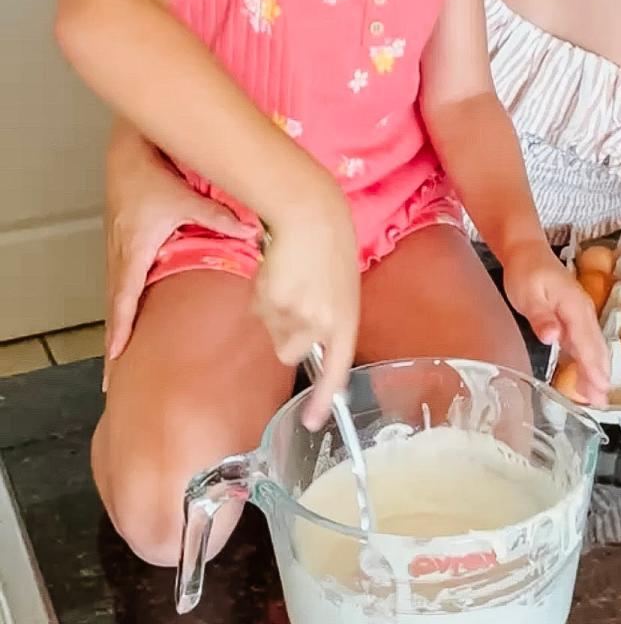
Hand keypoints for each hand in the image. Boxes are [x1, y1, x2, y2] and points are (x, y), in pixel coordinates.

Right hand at [104, 140, 251, 383]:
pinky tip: (125, 313)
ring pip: (113, 295)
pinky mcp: (120, 240)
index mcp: (135, 250)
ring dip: (114, 325)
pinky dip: (117, 304)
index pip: (125, 301)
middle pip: (114, 308)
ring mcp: (117, 248)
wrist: (126, 152)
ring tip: (116, 354)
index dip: (121, 332)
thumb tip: (252, 231)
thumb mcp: (185, 197)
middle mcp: (121, 254)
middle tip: (111, 376)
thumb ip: (219, 217)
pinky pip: (117, 281)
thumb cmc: (150, 174)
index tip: (116, 360)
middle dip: (113, 343)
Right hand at [255, 186, 359, 430]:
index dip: (322, 400)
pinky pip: (258, 311)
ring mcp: (294, 314)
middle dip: (287, 333)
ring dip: (274, 313)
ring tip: (289, 280)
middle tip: (297, 299)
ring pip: (272, 330)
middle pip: (290, 352)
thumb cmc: (331, 246)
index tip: (311, 421)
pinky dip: (262, 297)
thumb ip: (329, 318)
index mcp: (346, 321)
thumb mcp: (344, 287)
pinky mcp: (270, 301)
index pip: (337, 371)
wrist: (311, 215)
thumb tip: (307, 339)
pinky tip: (277, 274)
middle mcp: (321, 324)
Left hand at [502, 239, 609, 403]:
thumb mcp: (528, 292)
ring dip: (596, 372)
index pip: (586, 340)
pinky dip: (587, 362)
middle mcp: (582, 310)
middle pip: (595, 347)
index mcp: (574, 304)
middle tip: (601, 402)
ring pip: (593, 347)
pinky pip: (584, 343)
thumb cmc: (526, 270)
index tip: (600, 387)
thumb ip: (541, 316)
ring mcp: (580, 315)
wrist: (526, 250)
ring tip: (596, 398)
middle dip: (600, 375)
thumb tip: (553, 336)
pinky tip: (585, 378)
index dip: (593, 366)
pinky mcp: (573, 318)